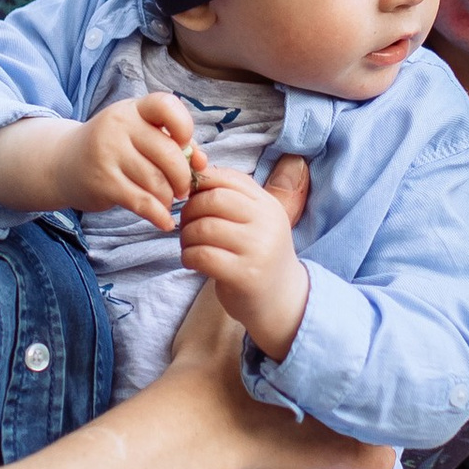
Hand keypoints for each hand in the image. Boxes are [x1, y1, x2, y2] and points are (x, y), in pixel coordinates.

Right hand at [71, 90, 202, 229]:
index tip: (184, 144)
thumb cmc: (114, 149)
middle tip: (182, 189)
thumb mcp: (138, 135)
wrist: (63, 164)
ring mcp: (108, 153)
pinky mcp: (102, 182)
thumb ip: (173, 143)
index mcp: (133, 110)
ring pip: (157, 181)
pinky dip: (158, 216)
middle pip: (168, 154)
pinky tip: (164, 222)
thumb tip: (202, 162)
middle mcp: (119, 126)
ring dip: (168, 197)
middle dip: (183, 178)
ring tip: (167, 201)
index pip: (165, 105)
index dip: (184, 125)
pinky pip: (141, 202)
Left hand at [178, 164, 308, 362]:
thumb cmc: (258, 256)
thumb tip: (195, 168)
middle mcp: (266, 222)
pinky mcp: (244, 275)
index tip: (192, 199)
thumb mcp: (255, 221)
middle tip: (187, 226)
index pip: (228, 178)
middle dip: (189, 211)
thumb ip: (232, 197)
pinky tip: (193, 262)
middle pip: (212, 200)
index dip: (201, 184)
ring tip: (190, 246)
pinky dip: (188, 257)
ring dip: (186, 237)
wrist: (282, 301)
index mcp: (268, 204)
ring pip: (203, 228)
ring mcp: (257, 249)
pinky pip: (202, 255)